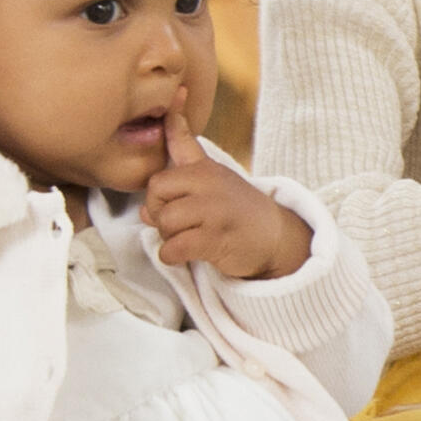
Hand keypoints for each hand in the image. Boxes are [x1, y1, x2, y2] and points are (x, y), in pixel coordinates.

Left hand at [142, 151, 311, 282]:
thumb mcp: (214, 178)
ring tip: (187, 238)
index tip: (172, 205)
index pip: (160, 172)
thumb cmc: (238, 210)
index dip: (156, 196)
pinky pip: (174, 247)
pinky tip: (186, 254)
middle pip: (157, 192)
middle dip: (159, 213)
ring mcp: (215, 211)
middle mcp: (211, 184)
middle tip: (180, 224)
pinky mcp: (217, 239)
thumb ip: (182, 164)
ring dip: (168, 236)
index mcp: (206, 168)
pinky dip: (172, 255)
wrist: (276, 237)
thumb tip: (144, 209)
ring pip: (165, 220)